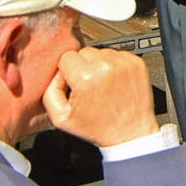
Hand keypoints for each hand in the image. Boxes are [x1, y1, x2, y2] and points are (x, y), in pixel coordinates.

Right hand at [41, 47, 158, 148]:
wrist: (130, 134)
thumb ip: (49, 91)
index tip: (77, 85)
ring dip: (99, 66)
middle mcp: (105, 66)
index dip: (68, 72)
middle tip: (91, 87)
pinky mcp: (136, 63)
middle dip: (84, 68)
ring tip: (104, 86)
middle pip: (84, 52)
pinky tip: (115, 83)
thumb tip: (56, 72)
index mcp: (85, 77)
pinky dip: (114, 66)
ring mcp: (123, 63)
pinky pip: (117, 55)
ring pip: (101, 52)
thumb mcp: (61, 118)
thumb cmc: (98, 128)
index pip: (66, 57)